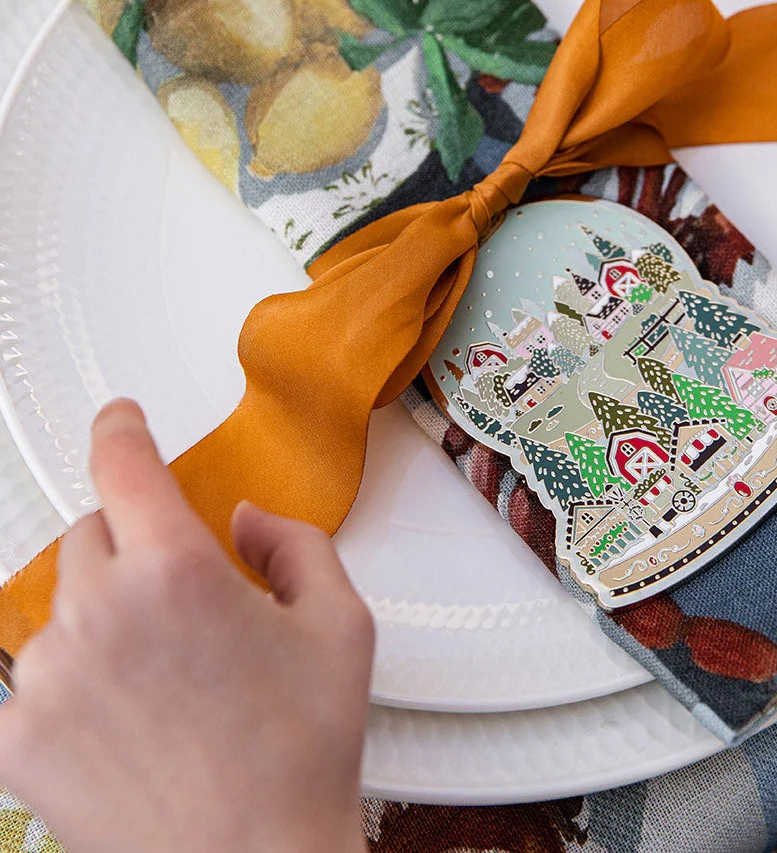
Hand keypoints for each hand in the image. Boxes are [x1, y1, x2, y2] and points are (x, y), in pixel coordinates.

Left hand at [0, 400, 373, 852]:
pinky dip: (74, 680)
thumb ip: (294, 542)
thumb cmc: (298, 760)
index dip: (121, 428)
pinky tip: (126, 720)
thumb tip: (244, 522)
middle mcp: (102, 612)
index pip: (123, 463)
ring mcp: (52, 677)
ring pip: (64, 605)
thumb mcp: (341, 626)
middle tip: (184, 609)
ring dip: (103, 617)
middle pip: (93, 534)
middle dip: (134, 550)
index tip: (120, 420)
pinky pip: (34, 674)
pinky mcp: (19, 736)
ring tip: (162, 683)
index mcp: (178, 571)